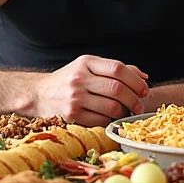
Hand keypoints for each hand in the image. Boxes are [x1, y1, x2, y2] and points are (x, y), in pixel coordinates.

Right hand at [34, 55, 148, 126]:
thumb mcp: (89, 67)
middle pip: (117, 89)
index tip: (144, 89)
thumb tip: (143, 76)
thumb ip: (115, 69)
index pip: (118, 68)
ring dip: (124, 111)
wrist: (39, 94)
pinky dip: (110, 120)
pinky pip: (101, 120)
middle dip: (134, 99)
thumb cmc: (70, 80)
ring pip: (112, 107)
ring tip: (126, 111)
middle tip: (139, 105)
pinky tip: (110, 117)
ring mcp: (75, 98)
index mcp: (86, 62)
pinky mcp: (72, 115)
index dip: (136, 80)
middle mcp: (80, 78)